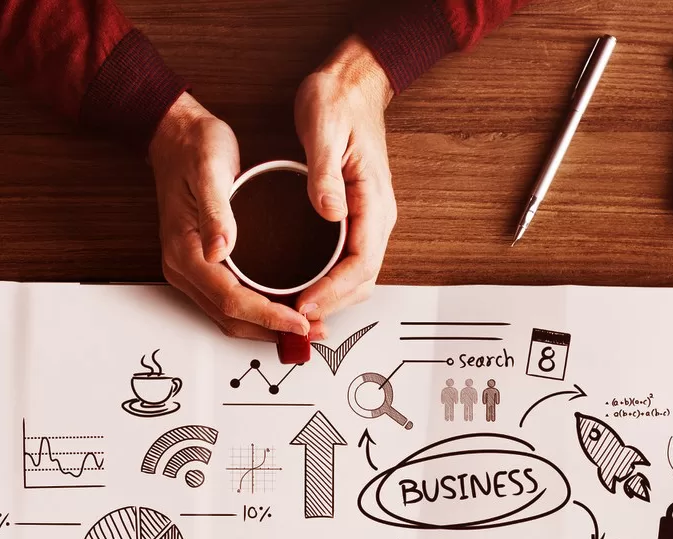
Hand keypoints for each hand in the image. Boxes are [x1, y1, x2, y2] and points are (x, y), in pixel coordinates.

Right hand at [149, 93, 311, 341]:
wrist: (174, 136)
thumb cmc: (194, 147)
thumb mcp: (209, 169)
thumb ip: (216, 212)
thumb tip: (221, 250)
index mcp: (185, 251)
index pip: (231, 299)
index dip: (268, 316)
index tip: (300, 321)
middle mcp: (184, 268)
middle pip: (230, 318)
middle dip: (272, 330)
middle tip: (313, 331)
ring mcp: (191, 270)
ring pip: (229, 316)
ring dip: (266, 327)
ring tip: (306, 327)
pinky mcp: (201, 265)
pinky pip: (229, 301)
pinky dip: (257, 312)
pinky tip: (284, 308)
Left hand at [291, 37, 397, 322]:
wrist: (352, 83)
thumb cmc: (338, 101)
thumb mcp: (324, 130)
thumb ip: (325, 174)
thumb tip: (329, 212)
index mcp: (374, 200)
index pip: (361, 263)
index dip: (333, 291)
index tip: (305, 304)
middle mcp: (377, 215)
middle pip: (362, 280)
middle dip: (331, 305)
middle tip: (295, 320)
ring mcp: (369, 218)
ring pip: (357, 276)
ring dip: (331, 299)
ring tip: (296, 312)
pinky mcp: (356, 217)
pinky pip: (348, 261)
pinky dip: (330, 283)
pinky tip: (305, 287)